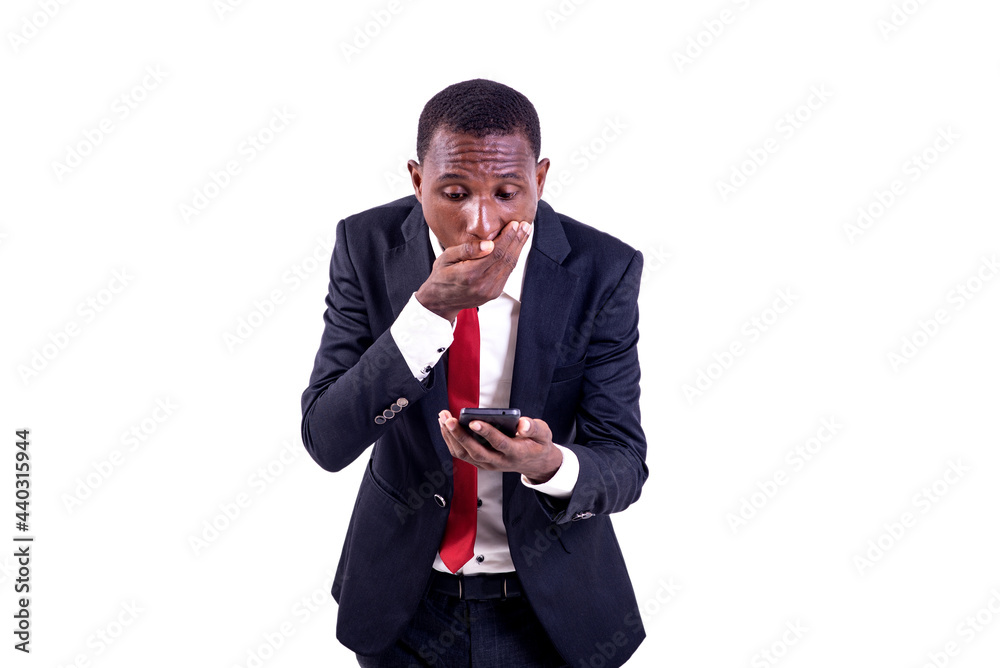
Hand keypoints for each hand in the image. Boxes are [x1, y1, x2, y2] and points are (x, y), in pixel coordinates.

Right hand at [415, 220, 531, 322]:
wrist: (440, 301)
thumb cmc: (441, 276)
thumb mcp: (446, 258)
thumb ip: (467, 250)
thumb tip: (489, 244)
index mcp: (470, 274)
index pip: (495, 253)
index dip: (507, 237)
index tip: (514, 224)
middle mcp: (483, 284)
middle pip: (506, 259)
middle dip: (517, 240)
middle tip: (525, 225)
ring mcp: (490, 291)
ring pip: (509, 266)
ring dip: (518, 248)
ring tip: (525, 233)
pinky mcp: (494, 293)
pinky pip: (507, 273)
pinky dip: (513, 258)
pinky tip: (516, 247)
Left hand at [437, 410, 561, 482]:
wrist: (534, 462)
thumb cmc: (537, 444)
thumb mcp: (543, 434)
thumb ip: (534, 428)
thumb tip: (522, 424)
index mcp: (516, 453)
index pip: (499, 443)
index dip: (486, 432)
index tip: (473, 421)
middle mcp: (500, 461)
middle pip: (476, 451)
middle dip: (460, 435)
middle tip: (449, 419)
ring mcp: (488, 464)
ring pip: (465, 454)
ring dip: (451, 437)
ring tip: (443, 418)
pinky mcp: (480, 463)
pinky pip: (462, 454)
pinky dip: (451, 440)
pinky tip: (446, 426)